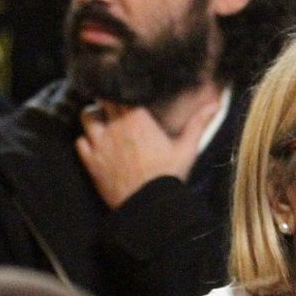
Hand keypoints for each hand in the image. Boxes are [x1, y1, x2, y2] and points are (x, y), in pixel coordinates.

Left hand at [76, 100, 219, 208]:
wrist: (150, 206)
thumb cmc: (170, 176)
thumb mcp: (187, 148)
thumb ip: (198, 123)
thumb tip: (216, 104)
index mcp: (139, 119)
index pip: (122, 91)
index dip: (122, 89)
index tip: (126, 90)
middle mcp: (116, 126)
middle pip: (102, 99)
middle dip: (107, 99)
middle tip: (114, 104)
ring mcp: (100, 143)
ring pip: (87, 116)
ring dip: (94, 117)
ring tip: (102, 122)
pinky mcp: (91, 161)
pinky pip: (79, 141)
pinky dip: (85, 140)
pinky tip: (95, 145)